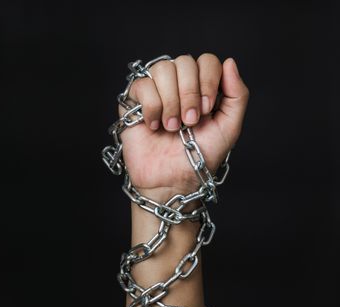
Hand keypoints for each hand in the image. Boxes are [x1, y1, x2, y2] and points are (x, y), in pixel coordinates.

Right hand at [119, 54, 248, 199]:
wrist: (170, 181)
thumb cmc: (198, 159)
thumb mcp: (229, 128)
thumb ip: (237, 95)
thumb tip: (230, 62)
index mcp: (201, 88)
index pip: (206, 61)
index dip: (207, 81)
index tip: (205, 110)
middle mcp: (178, 86)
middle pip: (184, 61)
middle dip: (189, 93)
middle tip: (188, 122)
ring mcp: (155, 91)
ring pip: (162, 69)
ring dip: (170, 101)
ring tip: (171, 126)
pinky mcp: (133, 101)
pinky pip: (142, 84)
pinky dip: (151, 106)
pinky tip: (153, 125)